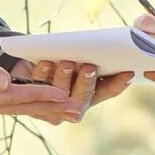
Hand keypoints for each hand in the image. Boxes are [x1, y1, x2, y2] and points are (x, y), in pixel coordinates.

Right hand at [0, 26, 85, 124]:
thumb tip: (3, 82)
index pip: (9, 98)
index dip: (35, 95)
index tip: (59, 93)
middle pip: (19, 107)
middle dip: (48, 106)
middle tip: (76, 108)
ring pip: (20, 105)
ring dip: (46, 106)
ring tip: (72, 109)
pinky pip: (16, 98)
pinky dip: (35, 99)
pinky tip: (53, 100)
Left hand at [11, 58, 133, 121]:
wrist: (27, 66)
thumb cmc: (59, 58)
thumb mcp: (76, 57)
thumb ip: (90, 57)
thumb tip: (107, 46)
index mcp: (92, 93)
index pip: (108, 91)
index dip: (118, 84)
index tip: (128, 72)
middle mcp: (75, 105)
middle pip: (83, 97)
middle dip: (86, 82)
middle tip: (88, 67)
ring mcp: (54, 108)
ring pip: (61, 95)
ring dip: (64, 78)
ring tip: (65, 63)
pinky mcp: (33, 103)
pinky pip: (38, 89)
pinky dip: (43, 74)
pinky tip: (45, 62)